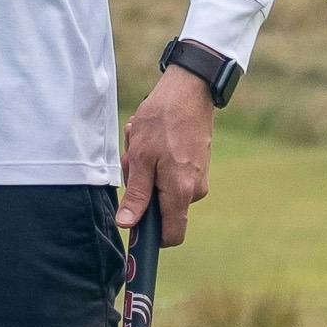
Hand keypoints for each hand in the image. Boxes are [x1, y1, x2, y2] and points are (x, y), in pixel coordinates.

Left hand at [118, 65, 217, 239]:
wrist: (190, 90)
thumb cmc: (162, 120)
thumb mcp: (141, 157)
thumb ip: (137, 195)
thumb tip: (128, 224)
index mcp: (181, 192)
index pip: (171, 235)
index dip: (151, 236)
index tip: (134, 224)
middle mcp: (195, 190)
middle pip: (162, 208)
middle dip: (142, 190)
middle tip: (134, 160)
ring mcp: (199, 178)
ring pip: (164, 188)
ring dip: (147, 172)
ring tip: (142, 144)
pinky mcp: (198, 166)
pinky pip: (172, 175)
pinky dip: (157, 162)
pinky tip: (153, 139)